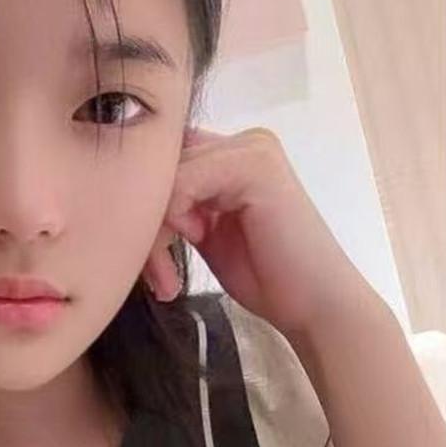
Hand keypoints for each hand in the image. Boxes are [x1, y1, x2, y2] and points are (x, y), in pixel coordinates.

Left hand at [142, 125, 373, 340]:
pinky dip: (171, 226)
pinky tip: (180, 266)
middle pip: (161, 167)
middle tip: (158, 279)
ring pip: (166, 177)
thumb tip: (131, 194)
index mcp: (233, 153)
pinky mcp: (254, 165)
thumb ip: (181, 205)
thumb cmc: (266, 277)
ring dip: (155, 234)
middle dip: (147, 226)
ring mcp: (251, 149)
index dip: (146, 210)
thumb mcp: (209, 233)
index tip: (153, 266)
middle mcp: (242, 142)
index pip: (165, 162)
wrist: (314, 305)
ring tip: (167, 281)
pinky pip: (182, 183)